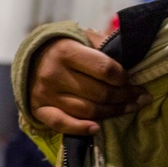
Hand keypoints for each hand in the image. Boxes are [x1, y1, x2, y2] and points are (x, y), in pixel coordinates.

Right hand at [29, 32, 149, 136]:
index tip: (131, 79)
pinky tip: (97, 128)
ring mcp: (46, 94)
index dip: (124, 77)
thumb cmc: (63, 47)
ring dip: (112, 112)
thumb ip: (104, 45)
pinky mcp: (39, 110)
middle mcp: (54, 74)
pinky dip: (81, 128)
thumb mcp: (82, 37)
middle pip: (99, 93)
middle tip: (138, 97)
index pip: (104, 69)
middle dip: (124, 96)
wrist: (29, 58)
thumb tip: (132, 58)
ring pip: (87, 111)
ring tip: (128, 108)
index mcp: (66, 51)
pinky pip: (62, 124)